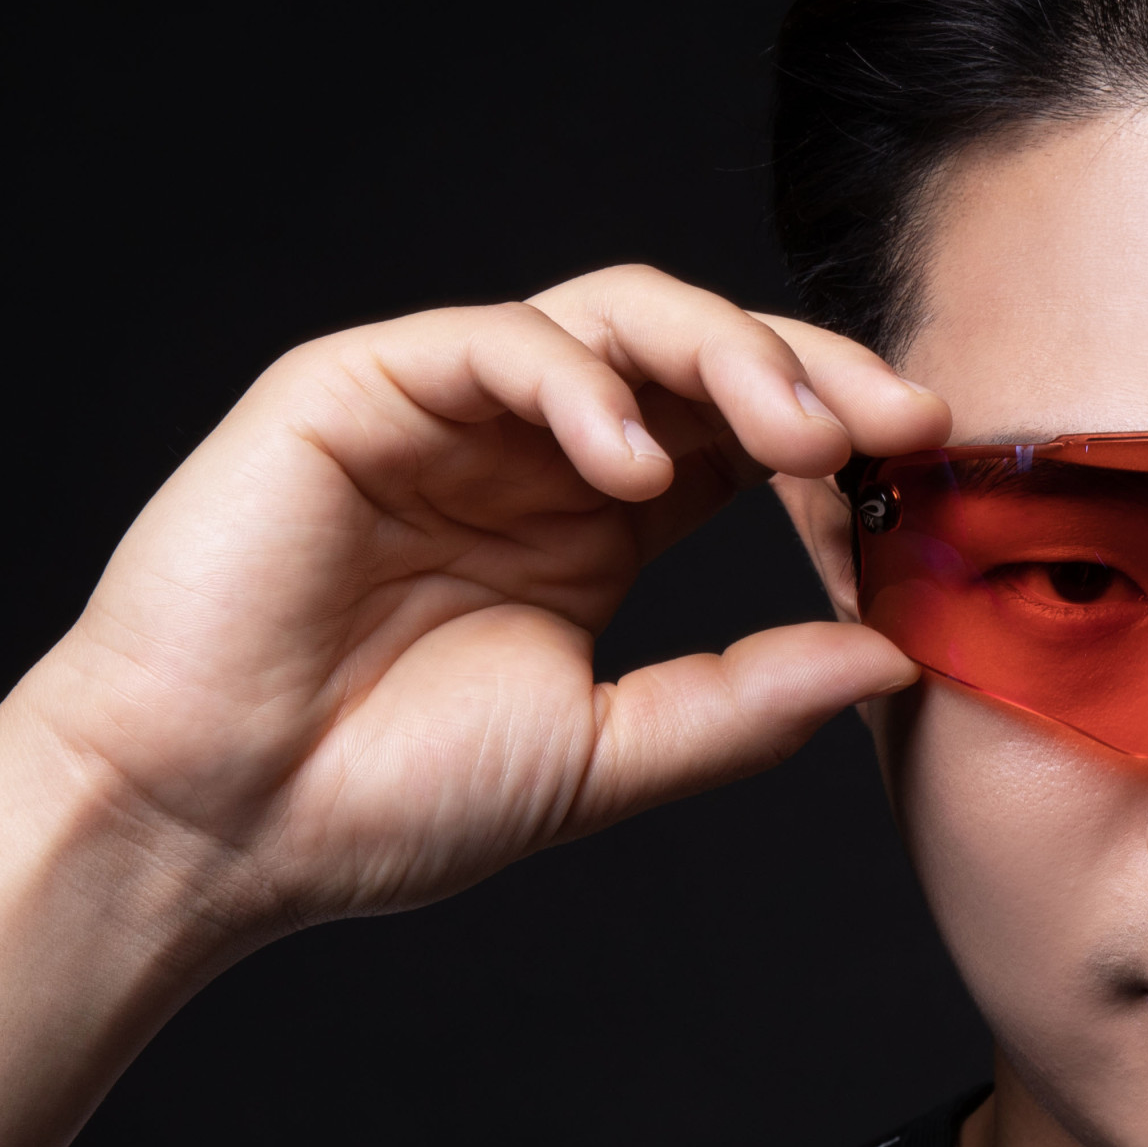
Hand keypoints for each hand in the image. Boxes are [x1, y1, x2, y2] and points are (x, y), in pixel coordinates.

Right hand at [5, 264, 947, 948]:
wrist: (212, 827)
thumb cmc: (383, 801)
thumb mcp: (605, 756)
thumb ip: (743, 705)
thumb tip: (894, 656)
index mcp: (596, 522)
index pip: (746, 435)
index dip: (843, 441)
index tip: (934, 483)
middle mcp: (532, 449)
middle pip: (701, 355)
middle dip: (814, 374)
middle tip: (904, 424)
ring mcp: (445, 411)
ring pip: (615, 318)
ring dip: (725, 359)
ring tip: (798, 433)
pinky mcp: (355, 389)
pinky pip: (493, 341)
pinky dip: (578, 384)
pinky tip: (635, 464)